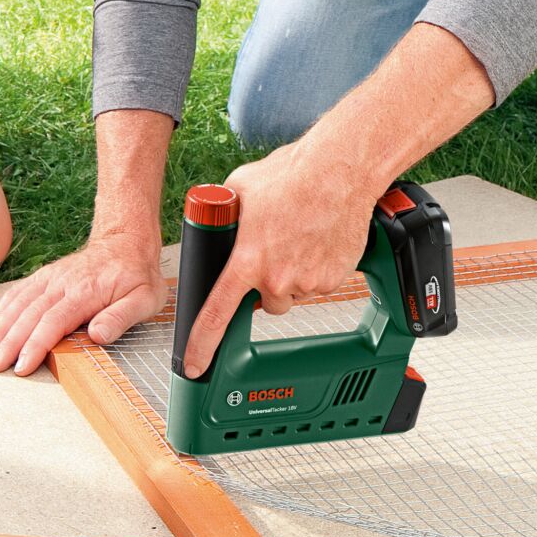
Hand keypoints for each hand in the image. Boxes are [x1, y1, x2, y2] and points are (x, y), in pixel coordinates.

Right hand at [0, 233, 166, 376]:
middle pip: (29, 315)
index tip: (21, 366)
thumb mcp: (145, 298)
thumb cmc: (137, 274)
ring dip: (0, 328)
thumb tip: (98, 335)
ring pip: (19, 303)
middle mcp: (62, 284)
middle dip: (9, 342)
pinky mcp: (46, 276)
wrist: (126, 240)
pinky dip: (3, 309)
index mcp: (86, 292)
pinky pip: (19, 292)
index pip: (54, 321)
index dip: (35, 345)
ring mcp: (52, 278)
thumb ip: (121, 317)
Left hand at [180, 139, 383, 379]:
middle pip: (264, 303)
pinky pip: (318, 285)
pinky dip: (316, 270)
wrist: (338, 172)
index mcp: (247, 260)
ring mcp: (309, 282)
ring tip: (297, 238)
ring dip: (291, 277)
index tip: (197, 365)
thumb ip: (224, 214)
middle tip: (272, 251)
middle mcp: (277, 278)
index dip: (203, 344)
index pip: (217, 312)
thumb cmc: (290, 175)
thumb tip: (213, 218)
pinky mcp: (334, 279)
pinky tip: (316, 240)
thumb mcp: (239, 188)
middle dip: (265, 284)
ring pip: (293, 293)